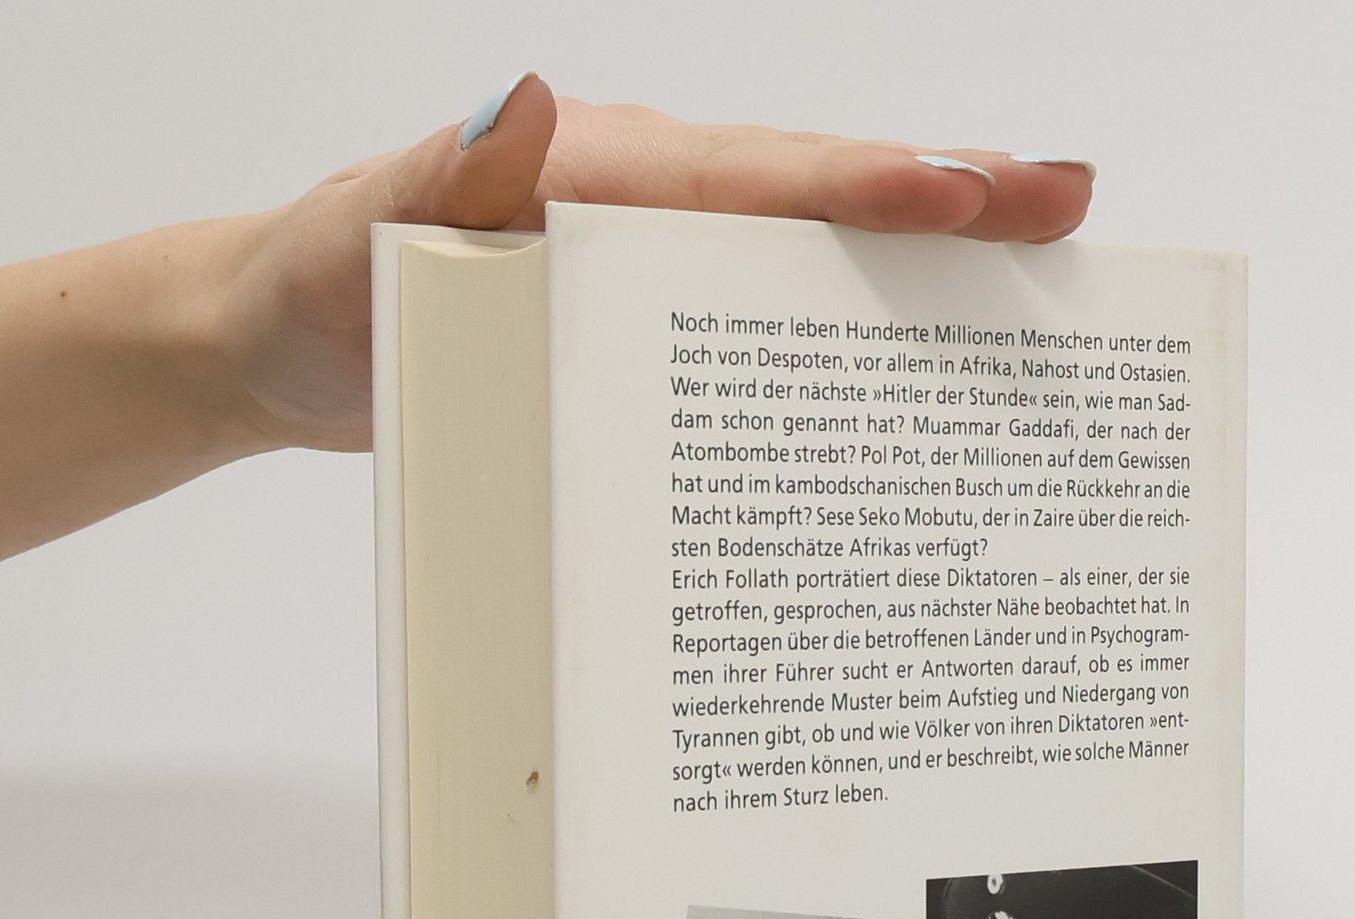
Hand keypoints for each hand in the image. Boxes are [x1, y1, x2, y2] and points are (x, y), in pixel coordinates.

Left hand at [218, 77, 1095, 453]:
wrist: (284, 342)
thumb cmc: (319, 287)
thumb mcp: (368, 234)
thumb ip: (451, 180)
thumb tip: (533, 115)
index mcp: (599, 171)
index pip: (754, 173)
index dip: (865, 186)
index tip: (968, 194)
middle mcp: (648, 200)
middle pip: (818, 194)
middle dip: (948, 198)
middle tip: (1069, 206)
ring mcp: (658, 259)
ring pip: (812, 249)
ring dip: (926, 258)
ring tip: (1040, 266)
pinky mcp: (652, 322)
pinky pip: (768, 315)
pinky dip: (851, 326)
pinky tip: (914, 368)